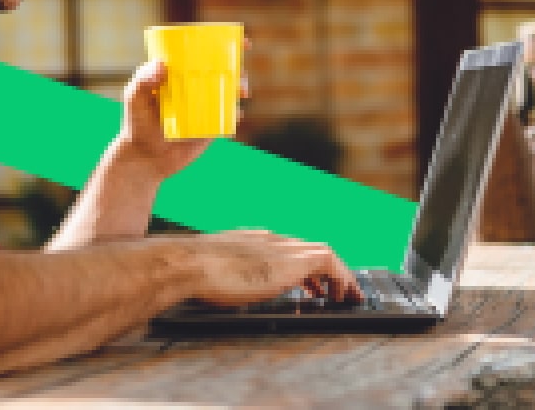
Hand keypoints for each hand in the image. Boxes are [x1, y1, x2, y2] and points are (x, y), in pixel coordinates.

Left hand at [116, 48, 248, 181]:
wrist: (144, 158)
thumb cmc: (136, 123)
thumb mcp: (134, 98)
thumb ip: (143, 80)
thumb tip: (162, 63)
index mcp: (179, 74)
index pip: (202, 54)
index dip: (222, 43)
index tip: (238, 40)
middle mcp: (194, 87)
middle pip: (222, 70)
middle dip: (238, 65)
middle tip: (240, 69)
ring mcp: (204, 107)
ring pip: (229, 92)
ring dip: (241, 87)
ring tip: (240, 90)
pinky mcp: (210, 127)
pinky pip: (228, 118)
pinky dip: (235, 114)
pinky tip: (235, 113)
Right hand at [177, 230, 361, 305]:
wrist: (190, 264)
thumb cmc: (194, 274)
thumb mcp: (212, 271)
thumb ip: (225, 273)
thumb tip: (219, 287)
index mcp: (249, 240)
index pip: (285, 250)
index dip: (300, 269)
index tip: (309, 285)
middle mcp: (267, 238)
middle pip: (305, 249)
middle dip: (324, 272)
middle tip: (334, 291)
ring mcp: (279, 246)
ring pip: (320, 252)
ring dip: (337, 274)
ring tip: (344, 295)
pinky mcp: (292, 259)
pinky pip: (328, 262)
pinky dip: (340, 277)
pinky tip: (342, 294)